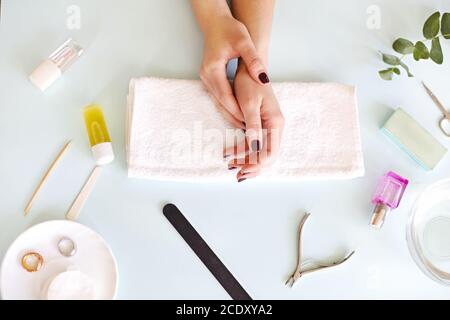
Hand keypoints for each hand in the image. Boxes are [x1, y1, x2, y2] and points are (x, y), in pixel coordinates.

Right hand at [200, 15, 269, 128]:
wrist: (215, 22)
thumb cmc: (229, 29)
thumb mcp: (244, 42)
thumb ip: (254, 61)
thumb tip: (263, 78)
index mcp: (212, 69)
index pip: (226, 96)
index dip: (238, 110)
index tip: (250, 122)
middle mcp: (206, 76)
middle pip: (221, 103)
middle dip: (235, 116)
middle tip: (250, 130)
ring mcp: (205, 78)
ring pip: (219, 102)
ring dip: (232, 113)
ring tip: (247, 125)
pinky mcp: (208, 78)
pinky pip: (218, 96)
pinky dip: (229, 105)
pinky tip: (240, 112)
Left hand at [225, 62, 284, 181]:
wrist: (250, 68)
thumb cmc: (250, 83)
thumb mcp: (248, 105)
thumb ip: (253, 128)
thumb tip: (255, 149)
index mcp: (275, 124)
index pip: (269, 154)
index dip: (255, 164)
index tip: (240, 169)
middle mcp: (276, 127)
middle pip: (267, 156)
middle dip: (251, 166)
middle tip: (234, 173)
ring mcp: (270, 127)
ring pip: (262, 152)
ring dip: (247, 161)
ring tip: (231, 166)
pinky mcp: (262, 125)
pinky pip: (257, 144)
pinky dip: (246, 152)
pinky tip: (233, 155)